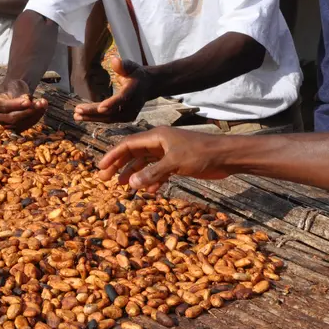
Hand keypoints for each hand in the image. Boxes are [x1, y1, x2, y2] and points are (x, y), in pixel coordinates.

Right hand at [0, 79, 47, 133]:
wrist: (13, 94)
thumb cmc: (13, 88)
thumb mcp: (13, 85)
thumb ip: (18, 93)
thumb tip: (28, 101)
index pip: (4, 106)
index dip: (16, 105)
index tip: (28, 101)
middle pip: (12, 118)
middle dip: (27, 111)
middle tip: (39, 103)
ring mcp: (4, 125)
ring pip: (20, 124)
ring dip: (34, 115)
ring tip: (42, 103)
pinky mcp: (14, 129)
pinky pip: (26, 126)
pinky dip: (36, 117)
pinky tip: (42, 108)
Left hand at [73, 57, 150, 123]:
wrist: (149, 86)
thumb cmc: (136, 74)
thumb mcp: (131, 66)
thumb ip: (122, 65)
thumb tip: (114, 60)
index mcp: (134, 90)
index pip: (123, 98)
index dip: (112, 103)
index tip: (100, 108)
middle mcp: (133, 105)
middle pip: (113, 111)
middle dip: (94, 112)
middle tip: (78, 111)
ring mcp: (130, 114)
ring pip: (110, 118)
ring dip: (92, 117)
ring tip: (76, 115)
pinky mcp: (125, 118)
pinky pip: (110, 119)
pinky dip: (96, 118)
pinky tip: (83, 117)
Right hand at [96, 127, 229, 191]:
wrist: (226, 156)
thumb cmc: (201, 154)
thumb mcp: (174, 163)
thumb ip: (152, 174)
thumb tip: (130, 184)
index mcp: (156, 136)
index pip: (128, 144)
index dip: (113, 155)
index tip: (101, 168)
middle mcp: (160, 143)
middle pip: (134, 153)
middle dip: (119, 165)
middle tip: (105, 179)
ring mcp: (169, 153)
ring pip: (145, 163)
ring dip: (134, 174)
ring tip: (122, 186)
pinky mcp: (178, 163)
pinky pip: (158, 171)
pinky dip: (152, 180)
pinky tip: (148, 191)